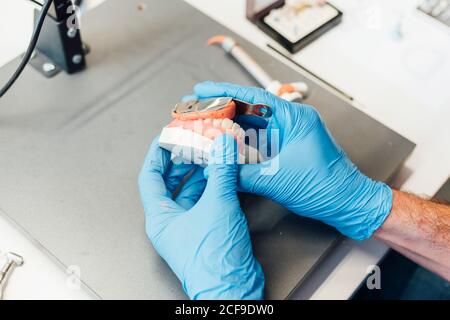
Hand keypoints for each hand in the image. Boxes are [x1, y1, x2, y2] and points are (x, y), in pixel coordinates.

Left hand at [138, 134, 263, 298]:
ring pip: (189, 191)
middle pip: (169, 182)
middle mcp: (171, 222)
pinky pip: (205, 201)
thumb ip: (221, 172)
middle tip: (193, 142)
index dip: (158, 153)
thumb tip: (222, 145)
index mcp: (161, 218)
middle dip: (182, 160)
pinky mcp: (206, 230)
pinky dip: (214, 186)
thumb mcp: (218, 206)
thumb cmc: (214, 261)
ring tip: (212, 155)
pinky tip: (223, 176)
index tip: (167, 136)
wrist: (233, 289)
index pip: (150, 176)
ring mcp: (188, 227)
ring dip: (200, 172)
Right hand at [192, 82, 392, 240]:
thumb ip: (242, 174)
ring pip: (253, 123)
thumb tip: (216, 170)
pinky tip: (223, 142)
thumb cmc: (324, 187)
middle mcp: (292, 121)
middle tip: (196, 107)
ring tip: (203, 123)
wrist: (347, 203)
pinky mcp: (287, 147)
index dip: (224, 92)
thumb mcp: (276, 180)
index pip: (253, 97)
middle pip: (250, 108)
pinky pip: (259, 138)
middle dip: (221, 107)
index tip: (202, 89)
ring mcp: (290, 133)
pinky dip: (240, 140)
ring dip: (229, 124)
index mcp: (294, 118)